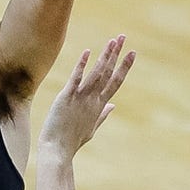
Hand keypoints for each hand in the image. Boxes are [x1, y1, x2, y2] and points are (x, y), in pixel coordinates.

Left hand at [38, 37, 134, 162]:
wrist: (57, 151)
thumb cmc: (72, 141)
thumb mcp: (91, 128)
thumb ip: (102, 115)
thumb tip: (113, 105)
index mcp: (99, 105)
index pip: (115, 82)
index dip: (124, 67)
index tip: (132, 53)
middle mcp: (93, 100)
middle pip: (108, 73)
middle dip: (116, 55)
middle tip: (123, 37)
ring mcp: (81, 98)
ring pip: (96, 73)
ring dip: (105, 56)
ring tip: (112, 41)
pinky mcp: (66, 98)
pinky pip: (76, 79)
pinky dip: (82, 66)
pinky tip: (87, 52)